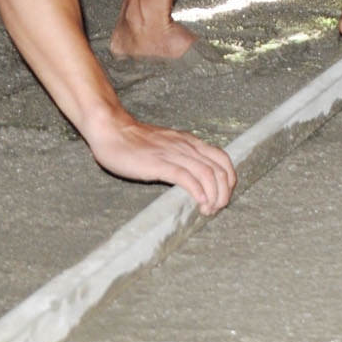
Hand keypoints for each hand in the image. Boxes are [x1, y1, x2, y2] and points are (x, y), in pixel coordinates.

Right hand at [84, 114, 236, 214]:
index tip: (223, 196)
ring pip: (207, 174)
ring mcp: (174, 154)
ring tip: (209, 210)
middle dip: (224, 192)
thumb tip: (194, 177)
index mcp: (191, 142)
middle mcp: (187, 147)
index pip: (222, 159)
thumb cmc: (135, 142)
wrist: (112, 131)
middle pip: (219, 169)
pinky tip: (199, 202)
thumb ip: (181, 157)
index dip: (229, 179)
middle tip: (217, 208)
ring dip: (213, 195)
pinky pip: (185, 176)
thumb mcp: (168, 145)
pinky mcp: (159, 163)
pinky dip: (197, 190)